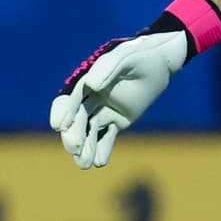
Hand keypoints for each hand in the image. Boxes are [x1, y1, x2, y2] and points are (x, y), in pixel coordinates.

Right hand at [50, 26, 188, 168]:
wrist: (161, 64)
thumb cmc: (142, 55)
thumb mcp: (127, 57)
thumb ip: (109, 68)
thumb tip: (91, 85)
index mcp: (87, 80)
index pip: (71, 99)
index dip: (64, 112)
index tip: (59, 126)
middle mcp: (91, 97)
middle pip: (77, 119)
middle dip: (74, 135)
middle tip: (75, 149)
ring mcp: (103, 110)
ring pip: (90, 131)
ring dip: (86, 147)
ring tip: (85, 164)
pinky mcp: (116, 121)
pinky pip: (107, 137)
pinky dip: (102, 149)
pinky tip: (100, 162)